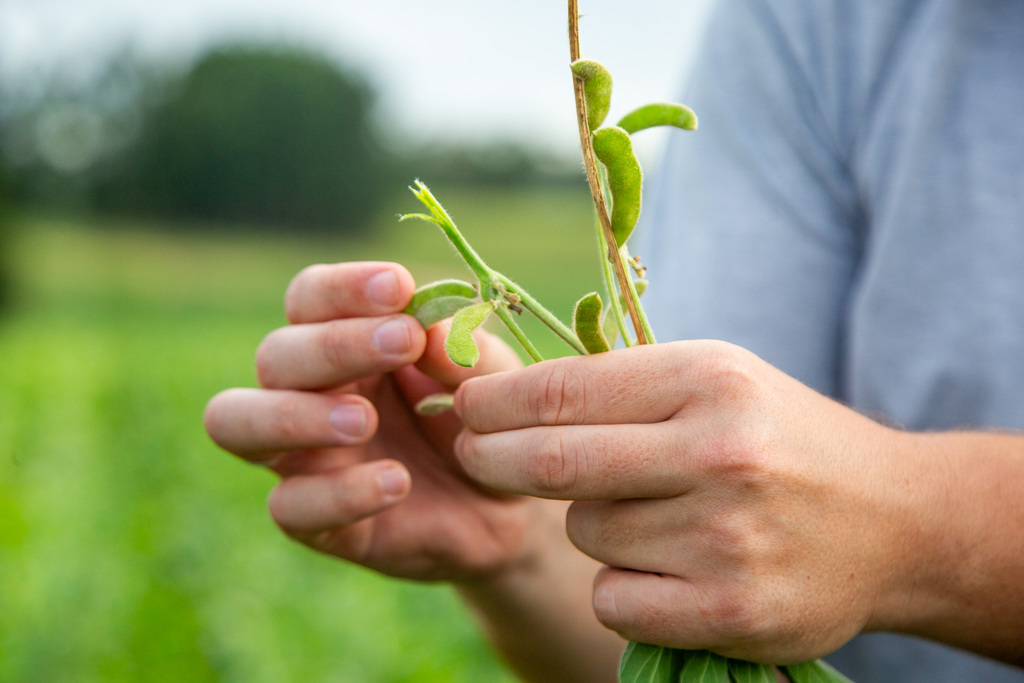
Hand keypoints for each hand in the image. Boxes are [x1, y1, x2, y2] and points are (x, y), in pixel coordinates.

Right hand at [204, 261, 556, 582]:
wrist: (506, 506)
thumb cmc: (481, 420)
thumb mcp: (489, 377)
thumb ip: (461, 351)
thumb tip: (430, 329)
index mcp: (342, 341)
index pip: (309, 299)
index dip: (342, 289)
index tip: (397, 287)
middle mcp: (306, 392)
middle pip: (275, 355)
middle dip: (334, 345)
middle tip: (404, 342)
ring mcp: (301, 456)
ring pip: (235, 423)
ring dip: (293, 414)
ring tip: (363, 419)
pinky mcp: (315, 520)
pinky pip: (290, 506)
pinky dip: (339, 492)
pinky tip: (395, 480)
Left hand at [454, 340, 913, 662]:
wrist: (892, 520)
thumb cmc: (778, 438)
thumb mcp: (715, 381)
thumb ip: (620, 386)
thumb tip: (499, 394)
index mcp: (710, 381)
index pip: (564, 390)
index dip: (495, 401)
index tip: (465, 406)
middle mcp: (720, 454)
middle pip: (554, 463)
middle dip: (492, 457)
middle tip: (473, 453)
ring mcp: (727, 538)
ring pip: (585, 534)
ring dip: (590, 524)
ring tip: (650, 514)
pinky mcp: (732, 609)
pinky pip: (614, 599)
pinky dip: (620, 585)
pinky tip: (667, 568)